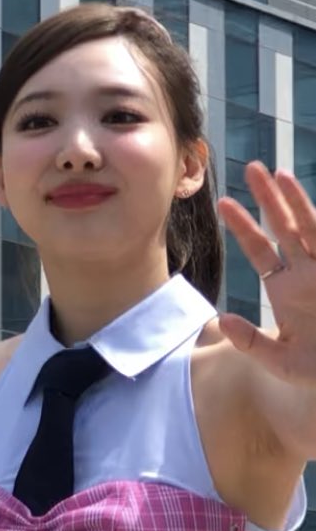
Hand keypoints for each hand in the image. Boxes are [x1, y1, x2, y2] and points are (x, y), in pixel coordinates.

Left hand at [219, 162, 315, 387]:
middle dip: (269, 199)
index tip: (223, 201)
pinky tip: (314, 212)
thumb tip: (223, 319)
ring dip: (297, 202)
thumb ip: (252, 342)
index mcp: (287, 290)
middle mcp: (308, 275)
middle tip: (252, 168)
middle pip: (285, 229)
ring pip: (312, 229)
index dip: (243, 226)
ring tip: (280, 174)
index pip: (261, 250)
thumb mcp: (281, 362)